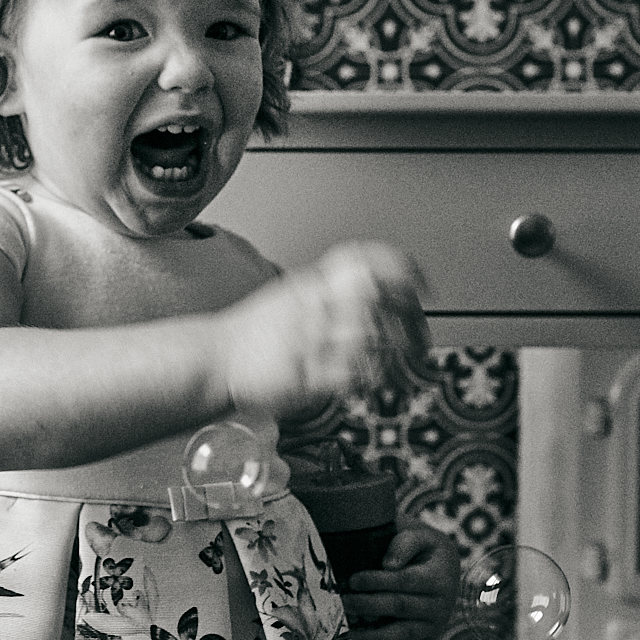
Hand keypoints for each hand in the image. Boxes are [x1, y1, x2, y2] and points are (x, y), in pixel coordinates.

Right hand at [222, 242, 429, 424]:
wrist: (216, 360)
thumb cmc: (255, 334)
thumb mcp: (293, 295)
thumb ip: (330, 289)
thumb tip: (373, 283)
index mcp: (312, 283)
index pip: (364, 260)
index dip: (401, 269)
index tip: (422, 286)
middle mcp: (312, 305)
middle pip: (373, 295)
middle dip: (410, 316)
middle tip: (422, 336)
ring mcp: (309, 339)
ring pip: (370, 335)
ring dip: (396, 350)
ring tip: (407, 362)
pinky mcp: (307, 375)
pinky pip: (355, 374)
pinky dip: (375, 377)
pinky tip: (379, 380)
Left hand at [337, 525, 459, 639]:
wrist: (445, 563)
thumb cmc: (423, 546)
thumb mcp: (419, 535)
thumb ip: (404, 544)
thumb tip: (388, 565)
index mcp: (437, 578)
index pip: (404, 581)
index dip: (377, 582)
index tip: (352, 579)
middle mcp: (439, 605)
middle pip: (399, 608)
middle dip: (367, 606)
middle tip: (341, 603)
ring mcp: (435, 625)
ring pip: (404, 635)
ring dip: (375, 638)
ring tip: (348, 636)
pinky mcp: (430, 638)